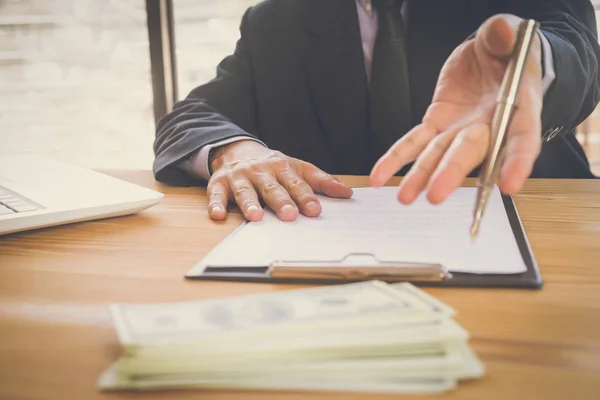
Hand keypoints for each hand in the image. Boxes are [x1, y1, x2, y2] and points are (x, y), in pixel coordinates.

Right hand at [206, 140, 352, 220]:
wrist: (237, 150)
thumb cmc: (272, 166)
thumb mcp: (297, 168)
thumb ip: (321, 181)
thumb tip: (347, 193)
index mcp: (282, 167)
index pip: (296, 183)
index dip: (305, 197)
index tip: (315, 211)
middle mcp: (260, 171)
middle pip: (272, 188)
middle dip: (281, 201)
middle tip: (290, 215)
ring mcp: (239, 177)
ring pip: (245, 191)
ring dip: (249, 204)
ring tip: (255, 217)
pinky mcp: (219, 183)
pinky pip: (216, 194)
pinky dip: (216, 204)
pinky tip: (218, 214)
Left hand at [370, 15, 542, 204]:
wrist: (490, 57)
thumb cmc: (507, 51)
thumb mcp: (506, 35)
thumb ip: (502, 34)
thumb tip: (502, 32)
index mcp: (517, 105)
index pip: (522, 137)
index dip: (516, 161)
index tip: (509, 184)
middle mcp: (488, 125)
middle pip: (470, 151)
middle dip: (452, 173)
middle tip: (436, 194)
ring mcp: (460, 129)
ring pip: (439, 155)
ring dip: (421, 176)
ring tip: (405, 197)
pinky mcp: (436, 124)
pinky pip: (414, 143)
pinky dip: (396, 159)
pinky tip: (380, 176)